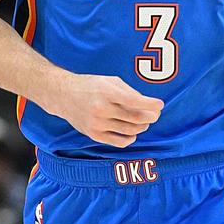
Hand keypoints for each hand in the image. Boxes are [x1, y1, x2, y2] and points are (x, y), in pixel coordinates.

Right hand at [48, 74, 162, 147]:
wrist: (63, 95)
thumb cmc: (91, 86)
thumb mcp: (110, 81)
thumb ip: (129, 92)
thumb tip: (148, 105)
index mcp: (106, 92)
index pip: (135, 101)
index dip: (151, 104)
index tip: (160, 104)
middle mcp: (101, 109)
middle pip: (136, 118)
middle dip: (151, 116)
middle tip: (155, 114)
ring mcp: (97, 124)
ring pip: (130, 131)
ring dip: (142, 127)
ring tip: (144, 121)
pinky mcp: (94, 135)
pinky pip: (119, 142)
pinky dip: (130, 138)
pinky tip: (132, 132)